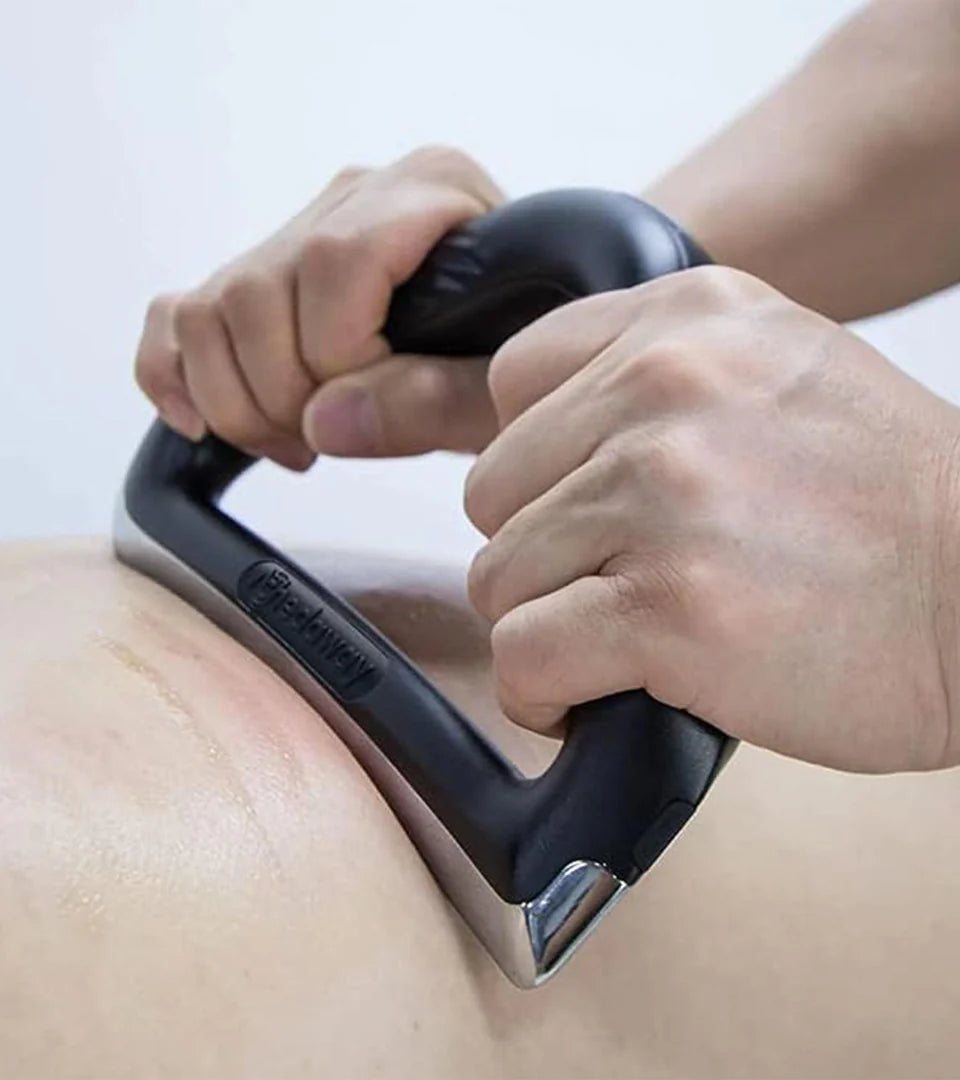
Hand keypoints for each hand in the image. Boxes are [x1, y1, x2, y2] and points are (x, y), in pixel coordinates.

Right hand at [135, 146, 503, 468]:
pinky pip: (175, 317)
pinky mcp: (258, 275)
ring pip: (206, 310)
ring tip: (297, 443)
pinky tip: (211, 426)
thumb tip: (322, 419)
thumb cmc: (526, 363)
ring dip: (235, 403)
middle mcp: (357, 196)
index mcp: (431, 188)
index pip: (336, 261)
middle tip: (329, 443)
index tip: (375, 401)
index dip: (340, 354)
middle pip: (256, 292)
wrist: (520, 349)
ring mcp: (300, 232)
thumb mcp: (509, 391)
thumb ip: (438, 399)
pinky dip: (175, 379)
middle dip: (282, 397)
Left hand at [464, 266, 959, 772]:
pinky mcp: (667, 604)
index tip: (584, 509)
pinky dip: (544, 691)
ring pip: (500, 576)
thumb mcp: (781, 374)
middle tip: (612, 588)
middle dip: (541, 552)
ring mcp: (663, 491)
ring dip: (544, 625)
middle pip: (494, 488)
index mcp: (689, 316)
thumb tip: (543, 446)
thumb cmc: (892, 505)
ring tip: (619, 644)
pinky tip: (597, 696)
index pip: (515, 381)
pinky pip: (524, 654)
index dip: (537, 463)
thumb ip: (660, 380)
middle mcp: (667, 384)